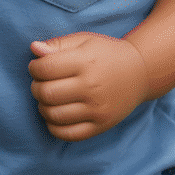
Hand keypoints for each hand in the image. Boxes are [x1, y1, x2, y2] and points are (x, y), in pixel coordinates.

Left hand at [28, 32, 149, 140]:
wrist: (140, 72)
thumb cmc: (107, 53)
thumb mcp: (84, 41)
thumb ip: (58, 45)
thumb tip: (34, 48)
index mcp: (85, 61)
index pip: (46, 68)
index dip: (34, 68)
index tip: (37, 67)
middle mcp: (91, 86)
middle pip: (47, 93)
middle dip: (36, 87)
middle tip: (40, 82)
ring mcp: (97, 109)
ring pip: (54, 115)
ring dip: (42, 106)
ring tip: (47, 98)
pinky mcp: (101, 125)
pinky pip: (69, 134)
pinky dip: (54, 127)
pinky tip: (54, 115)